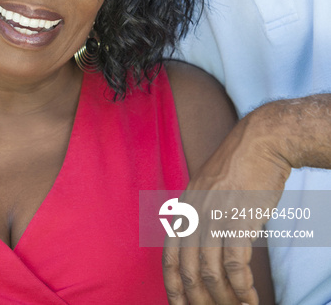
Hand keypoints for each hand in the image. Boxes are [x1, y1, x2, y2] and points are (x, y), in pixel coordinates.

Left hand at [163, 104, 289, 303]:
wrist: (261, 141)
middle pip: (187, 270)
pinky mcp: (238, 218)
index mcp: (185, 205)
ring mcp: (215, 215)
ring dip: (224, 299)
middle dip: (199, 300)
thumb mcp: (208, 187)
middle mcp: (195, 212)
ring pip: (210, 274)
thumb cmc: (241, 167)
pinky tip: (250, 297)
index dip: (172, 286)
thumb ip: (200, 213)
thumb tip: (199, 246)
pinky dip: (241, 288)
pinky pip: (234, 266)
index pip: (170, 256)